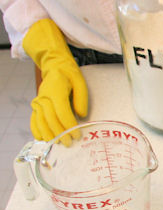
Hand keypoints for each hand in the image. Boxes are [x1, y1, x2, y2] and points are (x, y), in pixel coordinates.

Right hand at [23, 19, 87, 145]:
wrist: (54, 66)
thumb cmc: (69, 74)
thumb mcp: (80, 81)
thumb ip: (81, 98)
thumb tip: (81, 115)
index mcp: (55, 90)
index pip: (62, 112)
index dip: (69, 125)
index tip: (77, 134)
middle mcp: (43, 97)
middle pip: (51, 119)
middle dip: (60, 133)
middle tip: (69, 143)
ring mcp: (37, 101)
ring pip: (41, 121)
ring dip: (49, 134)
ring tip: (58, 143)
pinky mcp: (35, 105)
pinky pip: (33, 120)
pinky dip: (37, 130)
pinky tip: (42, 138)